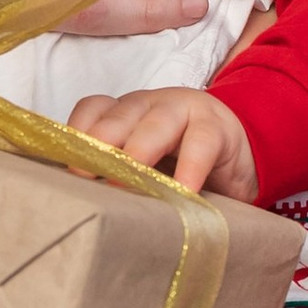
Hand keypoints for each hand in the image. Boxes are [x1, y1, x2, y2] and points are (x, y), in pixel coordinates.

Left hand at [67, 83, 257, 198]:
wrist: (239, 156)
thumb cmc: (180, 164)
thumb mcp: (143, 164)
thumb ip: (115, 171)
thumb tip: (78, 202)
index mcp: (124, 112)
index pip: (94, 109)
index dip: (78, 133)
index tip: (68, 167)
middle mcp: (149, 105)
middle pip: (119, 116)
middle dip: (100, 144)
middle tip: (86, 176)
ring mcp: (184, 111)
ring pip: (156, 124)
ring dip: (138, 152)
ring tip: (125, 183)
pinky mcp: (217, 127)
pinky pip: (201, 143)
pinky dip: (190, 168)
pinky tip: (182, 192)